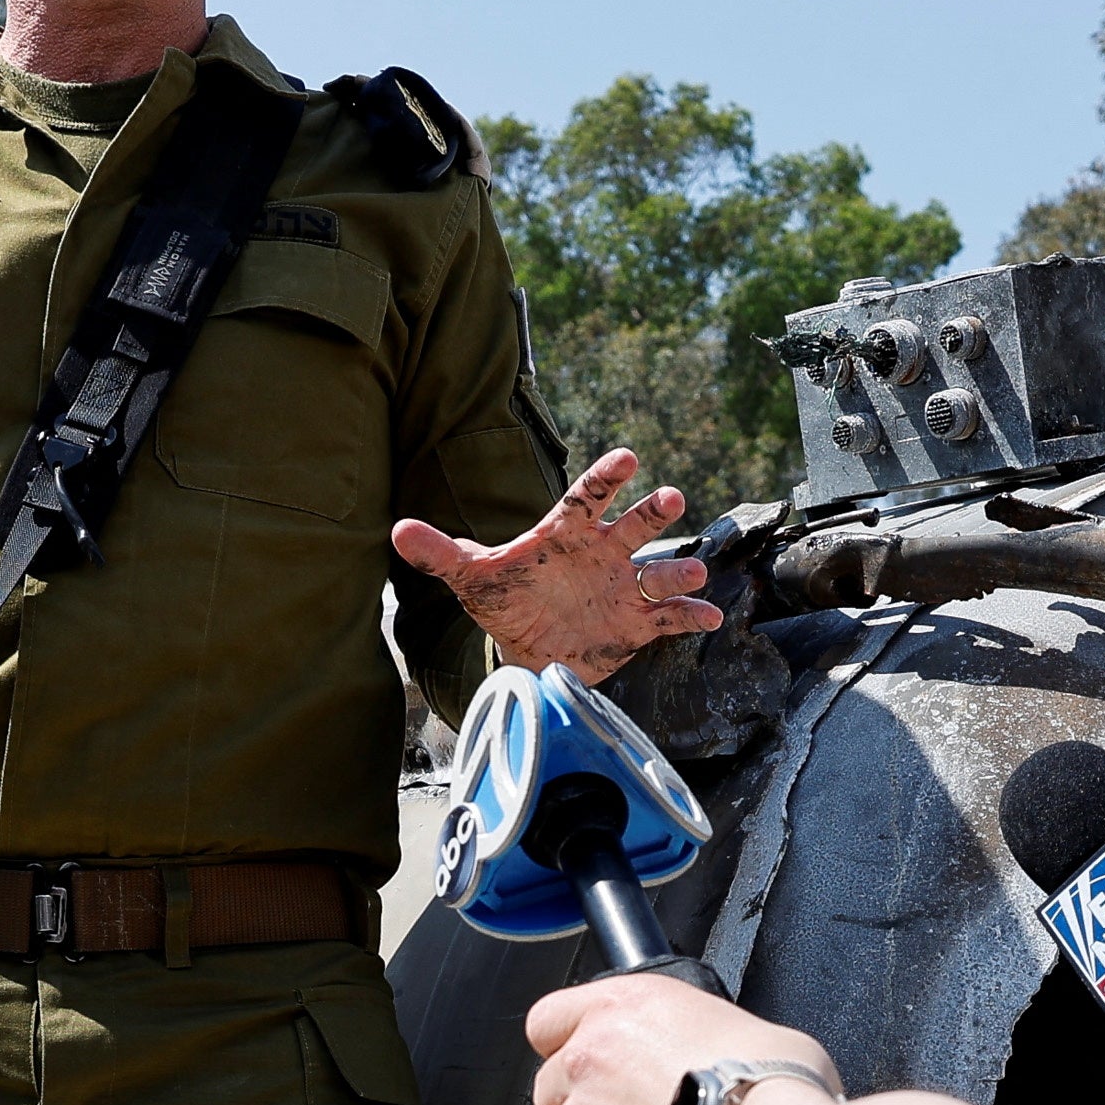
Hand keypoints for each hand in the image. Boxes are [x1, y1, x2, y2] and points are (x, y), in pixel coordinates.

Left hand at [395, 451, 722, 678]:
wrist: (528, 646)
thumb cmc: (506, 599)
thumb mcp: (471, 576)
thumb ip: (440, 552)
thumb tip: (397, 531)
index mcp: (566, 534)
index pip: (586, 499)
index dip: (605, 479)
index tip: (627, 458)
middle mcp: (603, 554)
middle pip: (632, 527)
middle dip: (651, 514)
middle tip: (670, 497)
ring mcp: (624, 588)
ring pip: (656, 574)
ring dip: (676, 572)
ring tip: (689, 573)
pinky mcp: (638, 623)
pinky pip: (669, 617)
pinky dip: (689, 616)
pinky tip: (708, 616)